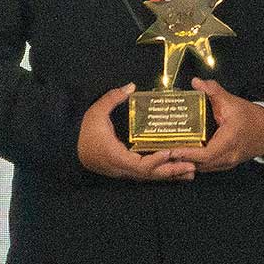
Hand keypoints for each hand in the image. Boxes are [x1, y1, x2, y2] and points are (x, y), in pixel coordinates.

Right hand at [78, 84, 195, 181]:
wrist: (71, 150)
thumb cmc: (84, 131)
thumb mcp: (95, 112)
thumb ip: (112, 98)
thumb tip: (131, 86)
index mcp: (115, 156)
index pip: (139, 165)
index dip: (155, 161)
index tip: (169, 152)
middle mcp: (122, 168)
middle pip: (150, 175)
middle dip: (171, 171)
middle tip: (192, 167)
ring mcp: (124, 172)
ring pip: (150, 177)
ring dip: (170, 175)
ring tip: (191, 172)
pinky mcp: (126, 171)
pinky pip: (147, 174)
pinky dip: (162, 173)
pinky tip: (176, 171)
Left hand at [156, 79, 263, 172]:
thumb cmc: (249, 117)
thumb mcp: (232, 102)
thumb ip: (214, 91)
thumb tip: (196, 82)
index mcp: (229, 141)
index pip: (206, 154)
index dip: (188, 153)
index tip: (172, 149)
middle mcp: (228, 157)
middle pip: (200, 165)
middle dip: (181, 160)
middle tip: (162, 152)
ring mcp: (226, 163)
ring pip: (202, 168)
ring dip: (186, 163)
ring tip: (168, 155)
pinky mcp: (224, 164)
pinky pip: (207, 167)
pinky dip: (194, 162)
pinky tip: (182, 156)